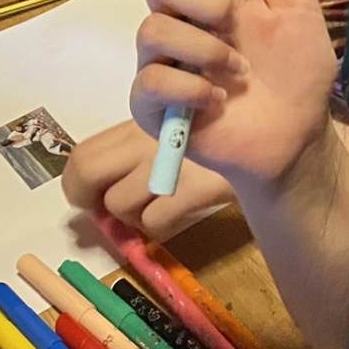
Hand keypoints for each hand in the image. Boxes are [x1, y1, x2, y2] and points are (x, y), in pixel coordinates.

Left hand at [62, 121, 236, 239]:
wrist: (270, 133)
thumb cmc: (221, 129)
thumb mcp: (175, 129)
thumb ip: (142, 150)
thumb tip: (107, 194)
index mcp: (136, 125)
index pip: (82, 154)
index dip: (78, 183)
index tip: (95, 199)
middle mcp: (144, 138)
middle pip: (85, 172)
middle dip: (91, 200)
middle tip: (116, 212)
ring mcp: (167, 160)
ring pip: (119, 203)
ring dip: (135, 215)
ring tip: (161, 204)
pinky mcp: (191, 185)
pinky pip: (155, 221)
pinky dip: (164, 223)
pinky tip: (184, 209)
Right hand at [126, 0, 337, 191]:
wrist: (298, 136)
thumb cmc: (297, 69)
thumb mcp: (299, 7)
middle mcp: (180, 15)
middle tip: (232, 21)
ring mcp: (162, 59)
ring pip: (152, 29)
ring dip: (204, 50)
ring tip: (239, 72)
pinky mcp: (153, 103)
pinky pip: (150, 81)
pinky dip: (190, 88)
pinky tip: (218, 100)